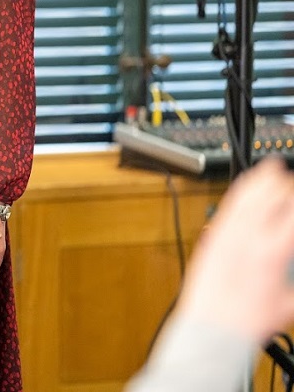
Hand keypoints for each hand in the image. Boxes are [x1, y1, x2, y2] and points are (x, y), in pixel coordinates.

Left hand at [175, 157, 293, 341]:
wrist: (213, 327)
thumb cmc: (250, 320)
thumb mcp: (291, 302)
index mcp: (273, 252)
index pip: (292, 213)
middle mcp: (248, 238)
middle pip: (270, 197)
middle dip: (285, 186)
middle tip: (291, 184)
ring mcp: (226, 235)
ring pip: (246, 196)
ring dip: (262, 180)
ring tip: (273, 169)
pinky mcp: (211, 236)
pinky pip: (227, 207)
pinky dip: (240, 191)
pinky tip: (246, 184)